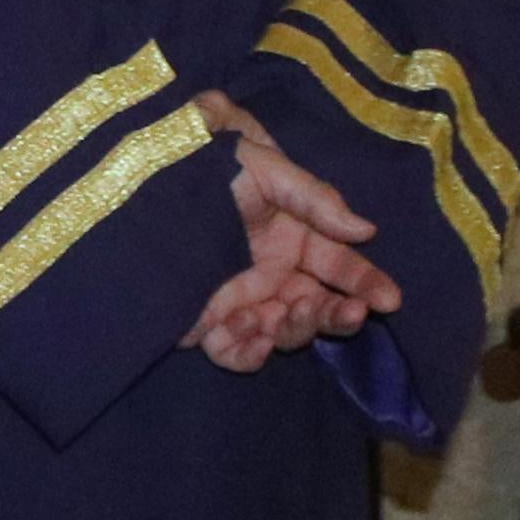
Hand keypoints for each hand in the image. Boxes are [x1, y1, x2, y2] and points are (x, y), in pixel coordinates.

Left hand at [180, 91, 400, 372]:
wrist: (130, 190)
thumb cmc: (196, 167)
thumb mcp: (259, 166)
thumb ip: (312, 197)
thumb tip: (366, 230)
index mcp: (286, 235)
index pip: (337, 264)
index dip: (365, 281)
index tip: (389, 298)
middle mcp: (268, 271)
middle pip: (319, 306)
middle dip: (338, 313)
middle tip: (350, 313)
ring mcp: (239, 298)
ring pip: (285, 332)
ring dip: (296, 328)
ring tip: (284, 311)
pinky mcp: (205, 323)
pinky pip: (238, 353)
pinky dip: (248, 350)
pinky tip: (246, 329)